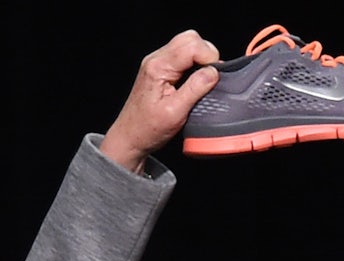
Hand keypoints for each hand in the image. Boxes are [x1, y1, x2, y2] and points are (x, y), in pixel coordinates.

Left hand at [100, 29, 219, 172]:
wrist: (129, 138)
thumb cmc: (147, 129)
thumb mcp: (175, 113)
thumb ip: (195, 89)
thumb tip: (214, 72)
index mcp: (158, 67)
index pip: (192, 45)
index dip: (209, 58)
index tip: (214, 77)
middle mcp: (155, 60)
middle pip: (190, 39)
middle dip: (206, 54)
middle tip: (209, 77)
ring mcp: (156, 63)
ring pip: (187, 44)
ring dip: (200, 59)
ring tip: (201, 80)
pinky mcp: (159, 69)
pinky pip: (181, 55)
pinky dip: (193, 63)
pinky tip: (193, 80)